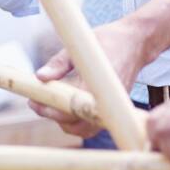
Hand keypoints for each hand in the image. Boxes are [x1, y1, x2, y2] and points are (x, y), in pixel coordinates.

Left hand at [29, 19, 147, 138]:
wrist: (136, 41)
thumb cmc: (109, 40)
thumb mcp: (80, 47)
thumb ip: (59, 63)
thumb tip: (40, 77)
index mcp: (100, 86)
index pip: (72, 109)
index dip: (49, 108)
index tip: (33, 102)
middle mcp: (108, 102)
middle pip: (78, 126)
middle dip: (55, 117)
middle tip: (36, 104)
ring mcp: (112, 108)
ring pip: (86, 129)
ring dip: (65, 121)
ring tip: (48, 105)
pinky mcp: (112, 109)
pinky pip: (93, 123)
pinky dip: (77, 121)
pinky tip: (64, 106)